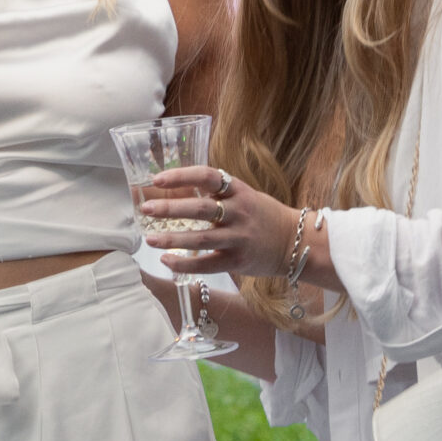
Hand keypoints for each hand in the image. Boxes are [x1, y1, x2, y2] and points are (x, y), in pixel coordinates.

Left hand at [142, 165, 293, 279]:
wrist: (295, 243)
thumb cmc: (262, 216)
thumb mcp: (244, 195)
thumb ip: (216, 193)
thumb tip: (176, 188)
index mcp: (238, 191)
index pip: (208, 176)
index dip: (181, 176)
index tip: (157, 179)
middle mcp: (239, 212)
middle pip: (200, 208)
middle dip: (170, 209)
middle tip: (146, 209)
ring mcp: (239, 238)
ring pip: (200, 239)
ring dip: (172, 239)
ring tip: (150, 238)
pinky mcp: (238, 261)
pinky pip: (206, 264)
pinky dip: (184, 264)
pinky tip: (167, 261)